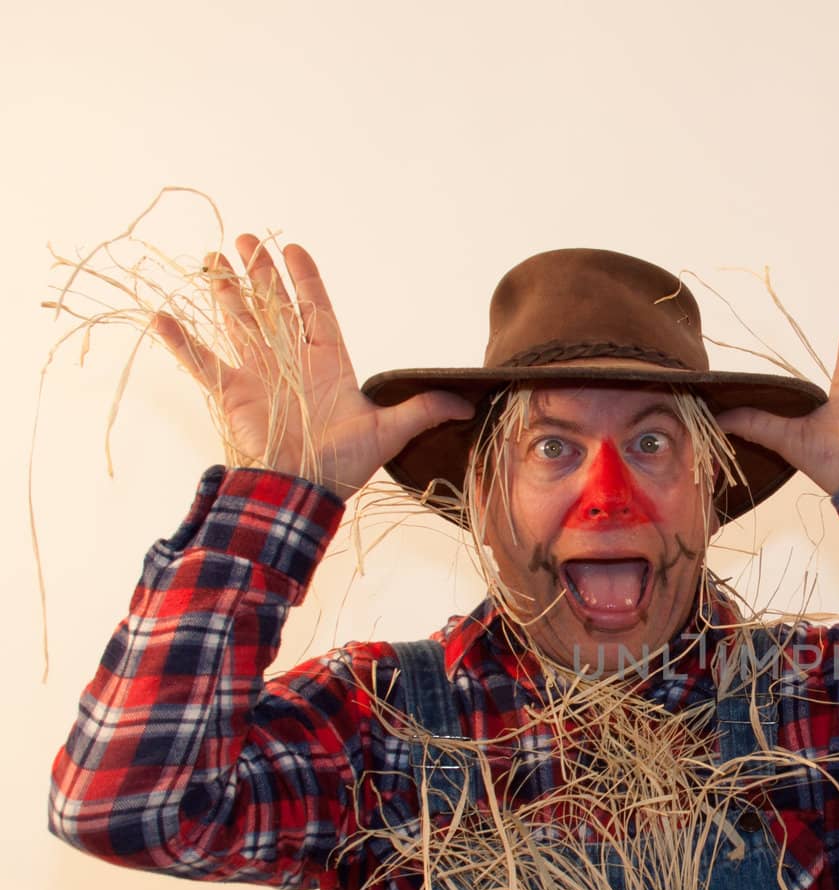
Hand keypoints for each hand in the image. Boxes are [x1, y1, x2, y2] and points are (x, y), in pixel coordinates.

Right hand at [151, 235, 473, 497]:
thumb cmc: (344, 463)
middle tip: (246, 238)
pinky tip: (162, 317)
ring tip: (212, 260)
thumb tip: (465, 403)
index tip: (295, 248)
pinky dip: (182, 342)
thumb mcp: (388, 432)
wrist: (302, 491)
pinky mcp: (232, 394)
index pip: (315, 310)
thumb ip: (421, 410)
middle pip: (273, 307)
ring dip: (224, 293)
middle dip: (261, 273)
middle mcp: (290, 362)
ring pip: (238, 323)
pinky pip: (202, 363)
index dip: (305, 280)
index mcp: (327, 363)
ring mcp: (258, 375)